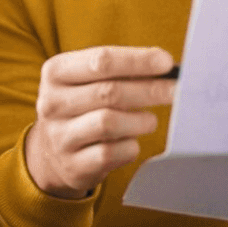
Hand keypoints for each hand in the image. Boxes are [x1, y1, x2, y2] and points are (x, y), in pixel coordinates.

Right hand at [24, 46, 175, 198]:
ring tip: (149, 120)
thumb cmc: (83, 105)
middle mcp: (52, 103)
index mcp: (55, 72)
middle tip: (176, 90)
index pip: (100, 60)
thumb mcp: (89, 80)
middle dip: (149, 90)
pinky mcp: (73, 165)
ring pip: (109, 123)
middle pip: (109, 92)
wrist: (53, 151)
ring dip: (139, 121)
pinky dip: (129, 146)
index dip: (137, 60)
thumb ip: (121, 70)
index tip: (166, 63)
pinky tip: (130, 141)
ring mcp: (60, 136)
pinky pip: (111, 153)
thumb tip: (164, 66)